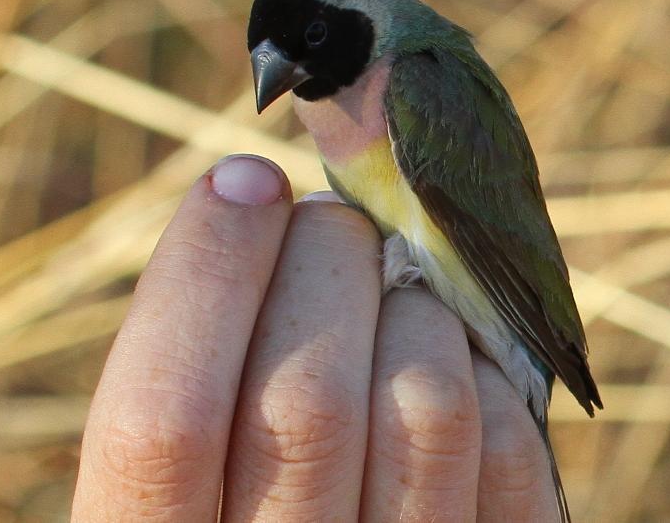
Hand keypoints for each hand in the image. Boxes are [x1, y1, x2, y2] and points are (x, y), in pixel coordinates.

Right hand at [73, 154, 560, 520]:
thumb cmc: (254, 495)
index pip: (163, 419)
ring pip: (424, 405)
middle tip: (333, 225)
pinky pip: (506, 442)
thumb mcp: (195, 462)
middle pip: (304, 400)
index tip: (244, 179)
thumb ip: (208, 363)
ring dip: (415, 308)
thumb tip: (258, 195)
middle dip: (328, 261)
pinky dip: (486, 370)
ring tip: (393, 293)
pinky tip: (450, 361)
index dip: (206, 275)